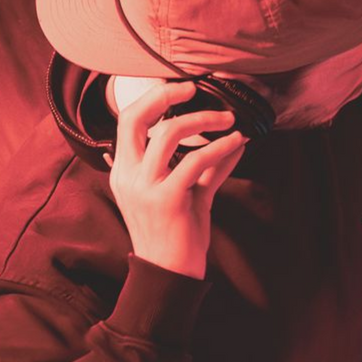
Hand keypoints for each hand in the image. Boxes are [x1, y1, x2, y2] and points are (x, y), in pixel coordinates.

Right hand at [105, 80, 247, 278]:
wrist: (170, 273)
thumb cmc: (177, 233)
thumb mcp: (189, 192)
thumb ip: (207, 167)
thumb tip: (235, 140)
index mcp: (124, 171)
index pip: (127, 121)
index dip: (153, 98)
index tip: (183, 88)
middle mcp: (127, 176)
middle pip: (135, 118)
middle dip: (166, 96)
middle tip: (196, 88)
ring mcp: (145, 188)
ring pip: (168, 134)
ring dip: (203, 120)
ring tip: (228, 120)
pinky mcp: (167, 200)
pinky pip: (194, 161)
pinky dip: (220, 146)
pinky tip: (237, 141)